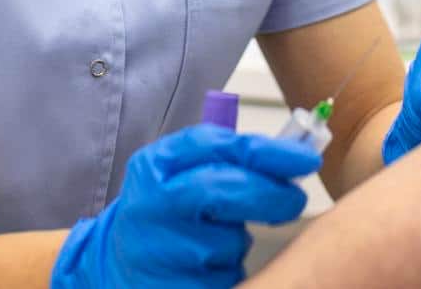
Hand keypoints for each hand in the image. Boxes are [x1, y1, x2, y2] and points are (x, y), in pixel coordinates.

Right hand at [51, 125, 321, 288]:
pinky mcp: (174, 286)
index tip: (305, 159)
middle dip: (269, 195)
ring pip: (227, 240)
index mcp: (156, 165)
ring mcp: (160, 249)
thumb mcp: (179, 169)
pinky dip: (226, 268)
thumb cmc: (163, 209)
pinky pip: (222, 275)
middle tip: (294, 199)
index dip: (269, 152)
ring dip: (238, 239)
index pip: (218, 146)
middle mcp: (153, 204)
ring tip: (215, 238)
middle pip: (223, 190)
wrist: (116, 264)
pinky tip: (205, 264)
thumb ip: (225, 155)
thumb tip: (294, 154)